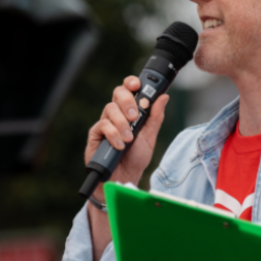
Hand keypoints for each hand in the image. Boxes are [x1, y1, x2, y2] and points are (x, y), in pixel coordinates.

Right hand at [85, 76, 168, 193]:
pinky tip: (119, 145)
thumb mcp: (150, 137)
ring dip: (122, 123)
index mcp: (130, 112)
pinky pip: (103, 125)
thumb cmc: (136, 158)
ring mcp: (105, 123)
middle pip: (118, 93)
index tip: (137, 84)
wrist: (125, 177)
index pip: (128, 90)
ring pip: (110, 108)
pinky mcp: (96, 134)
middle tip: (135, 116)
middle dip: (128, 101)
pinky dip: (113, 134)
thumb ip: (155, 117)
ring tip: (129, 139)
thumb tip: (163, 97)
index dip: (131, 83)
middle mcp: (117, 114)